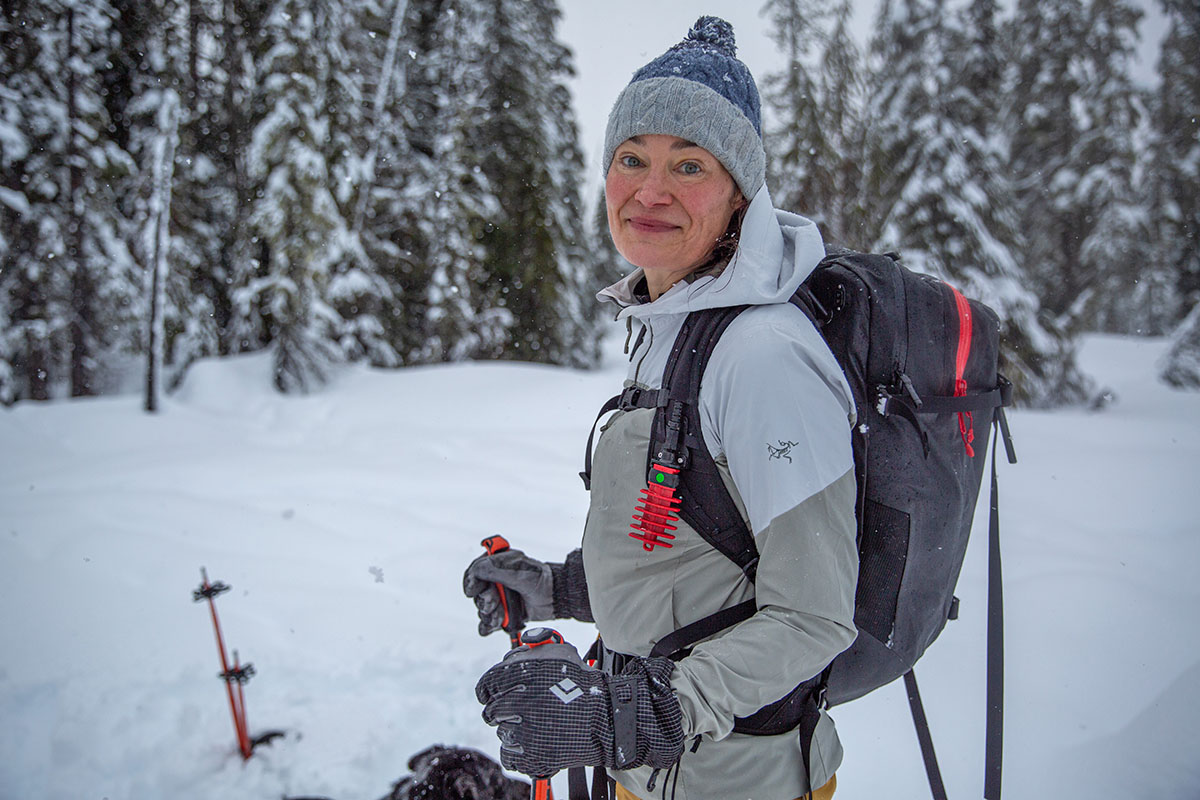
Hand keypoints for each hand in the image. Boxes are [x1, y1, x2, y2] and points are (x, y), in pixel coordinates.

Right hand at [463, 548, 554, 635]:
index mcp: (499, 563)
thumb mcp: (517, 570)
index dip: (471, 581)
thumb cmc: (541, 579)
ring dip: (489, 614)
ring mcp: (501, 596)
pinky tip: (492, 626)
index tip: (473, 590)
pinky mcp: (505, 611)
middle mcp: (497, 579)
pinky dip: (488, 625)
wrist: (556, 597)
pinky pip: (489, 621)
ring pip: (483, 608)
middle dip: (484, 600)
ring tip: (500, 615)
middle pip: (478, 593)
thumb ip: (494, 569)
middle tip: (493, 602)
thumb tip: (475, 572)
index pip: (475, 571)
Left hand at [475, 629, 683, 776]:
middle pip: (493, 711)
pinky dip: (520, 752)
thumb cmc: (583, 684)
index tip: (496, 695)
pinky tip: (537, 742)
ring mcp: (522, 732)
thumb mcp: (560, 653)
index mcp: (520, 675)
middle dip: (506, 710)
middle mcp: (517, 702)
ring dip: (516, 730)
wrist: (606, 718)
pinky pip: (509, 755)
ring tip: (540, 725)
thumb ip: (533, 647)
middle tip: (526, 711)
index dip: (490, 691)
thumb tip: (512, 651)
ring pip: (503, 733)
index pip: (487, 686)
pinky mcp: (529, 756)